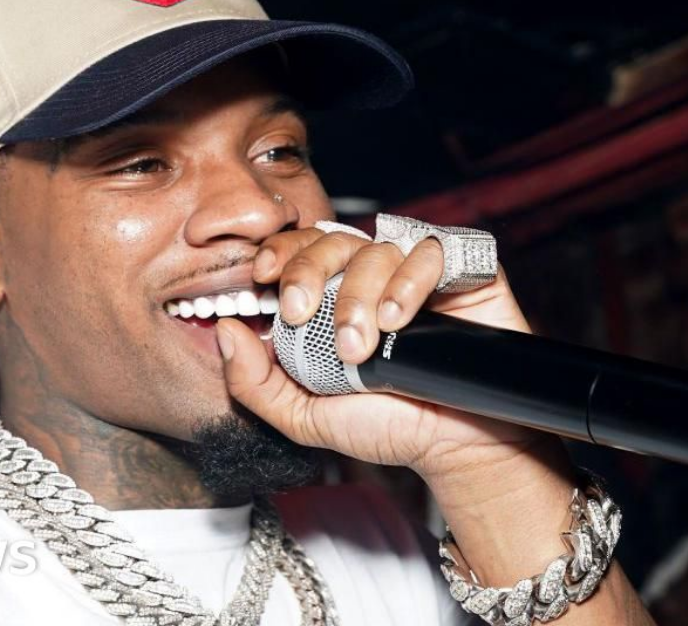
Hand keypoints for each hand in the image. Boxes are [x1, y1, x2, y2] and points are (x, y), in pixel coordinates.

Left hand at [216, 225, 558, 481]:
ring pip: (377, 248)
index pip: (302, 251)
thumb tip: (224, 330)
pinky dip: (408, 280)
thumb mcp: (304, 415)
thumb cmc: (390, 427)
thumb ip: (254, 382)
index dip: (280, 253)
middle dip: (309, 272)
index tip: (262, 278)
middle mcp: (375, 276)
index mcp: (337, 296)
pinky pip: (431, 250)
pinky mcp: (463, 271)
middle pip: (332, 240)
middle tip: (302, 315)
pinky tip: (399, 318)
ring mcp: (419, 270)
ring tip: (361, 345)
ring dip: (359, 294)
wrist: (458, 448)